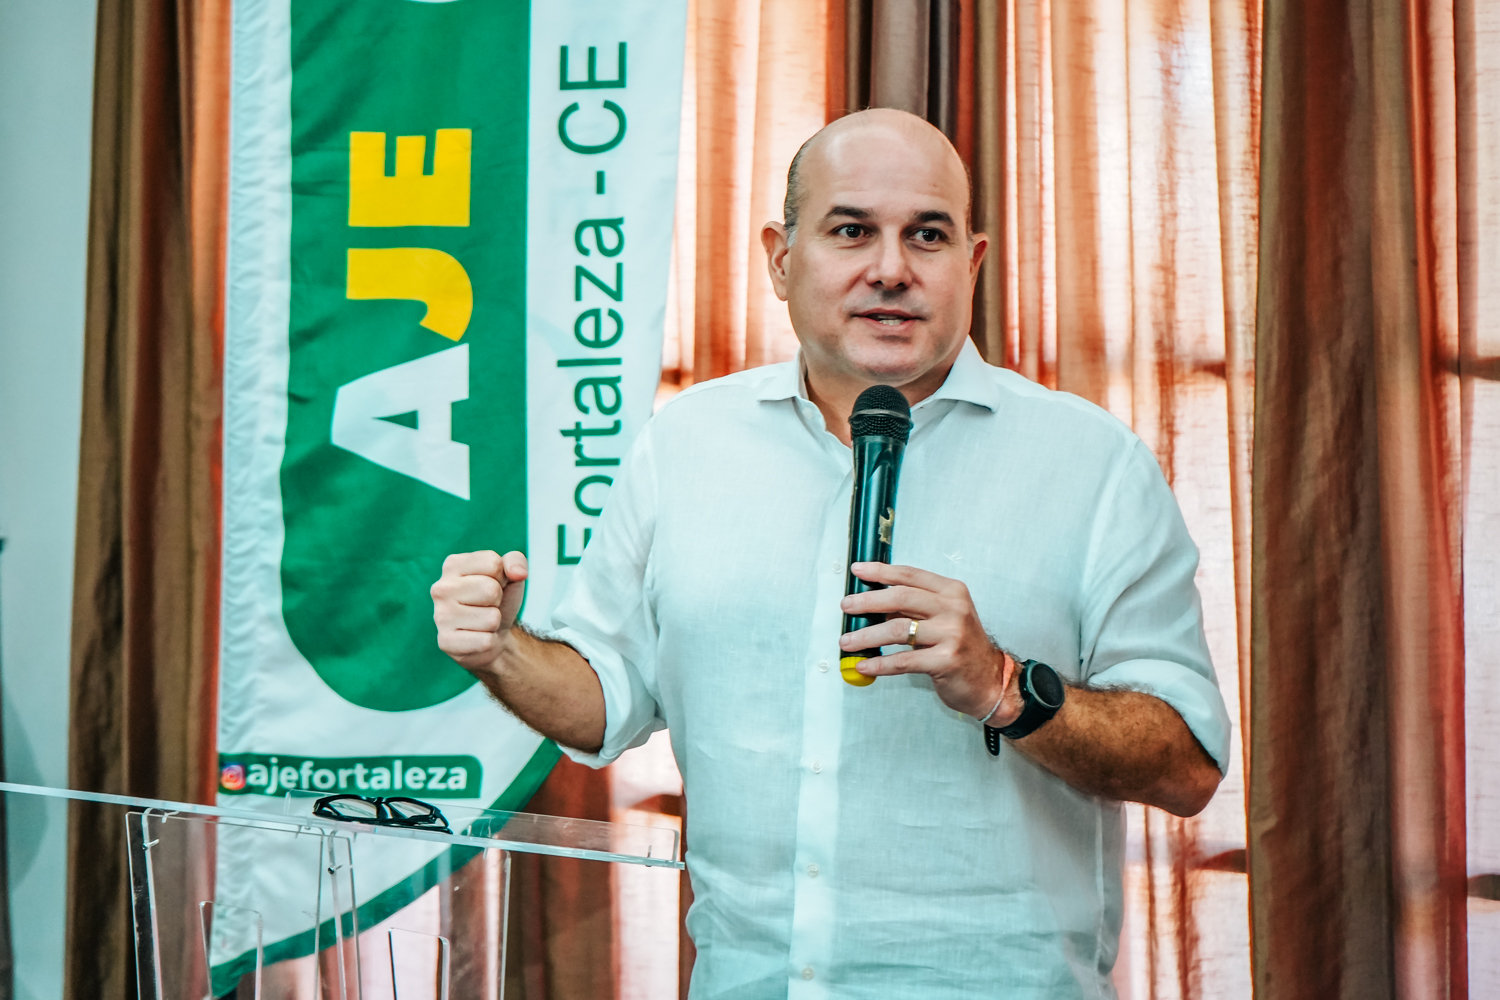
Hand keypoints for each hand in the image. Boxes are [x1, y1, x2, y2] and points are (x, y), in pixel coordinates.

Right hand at [431, 550, 527, 673]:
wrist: (495, 636)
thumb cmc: (499, 600)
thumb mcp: (511, 575)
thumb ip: (516, 561)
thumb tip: (518, 572)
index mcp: (453, 565)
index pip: (493, 563)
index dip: (502, 577)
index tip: (493, 584)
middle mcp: (440, 589)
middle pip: (490, 590)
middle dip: (498, 600)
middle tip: (488, 605)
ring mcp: (440, 616)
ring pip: (491, 618)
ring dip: (494, 622)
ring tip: (482, 621)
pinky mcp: (445, 642)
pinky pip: (486, 641)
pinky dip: (489, 641)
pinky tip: (476, 637)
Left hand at [839, 562, 1023, 725]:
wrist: (990, 681)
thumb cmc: (962, 647)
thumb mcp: (945, 617)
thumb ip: (916, 607)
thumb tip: (873, 602)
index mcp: (952, 592)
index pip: (910, 575)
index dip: (881, 571)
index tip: (858, 571)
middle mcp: (954, 609)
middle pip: (901, 597)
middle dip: (868, 601)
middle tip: (847, 606)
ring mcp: (951, 634)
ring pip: (897, 630)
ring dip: (866, 635)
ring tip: (847, 641)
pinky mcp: (945, 661)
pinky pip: (903, 660)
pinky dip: (879, 663)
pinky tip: (864, 665)